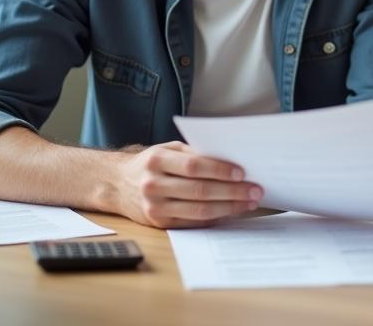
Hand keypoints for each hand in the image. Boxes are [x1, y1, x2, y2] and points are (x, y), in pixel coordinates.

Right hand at [114, 141, 262, 228]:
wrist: (118, 185)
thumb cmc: (150, 163)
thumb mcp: (167, 149)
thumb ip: (193, 153)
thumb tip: (229, 160)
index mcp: (157, 160)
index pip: (194, 166)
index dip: (220, 169)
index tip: (242, 172)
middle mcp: (153, 184)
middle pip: (200, 190)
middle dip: (232, 191)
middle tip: (255, 190)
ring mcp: (155, 206)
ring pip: (199, 209)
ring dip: (228, 207)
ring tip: (248, 202)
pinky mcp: (159, 223)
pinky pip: (192, 221)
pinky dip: (214, 217)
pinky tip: (230, 212)